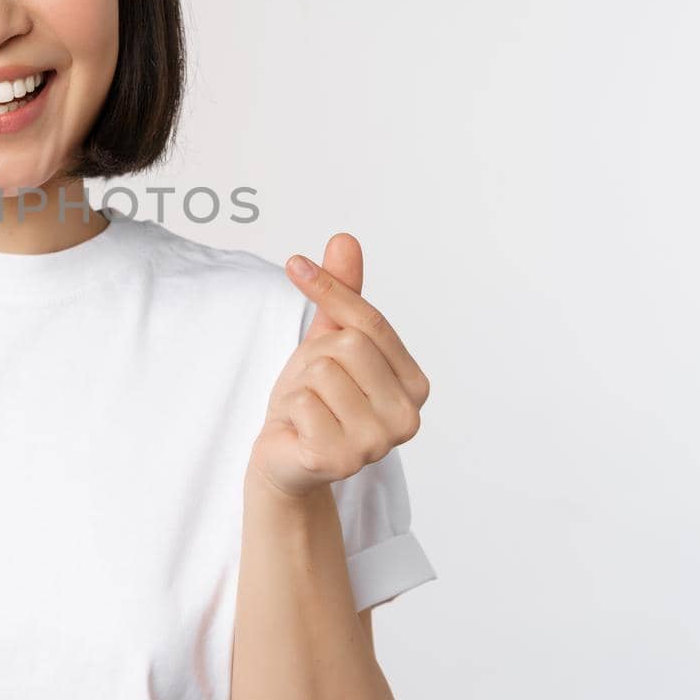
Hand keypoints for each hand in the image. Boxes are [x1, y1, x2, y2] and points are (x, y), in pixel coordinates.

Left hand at [249, 233, 430, 501]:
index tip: (295, 265)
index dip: (329, 290)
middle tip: (313, 386)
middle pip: (348, 344)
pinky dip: (289, 410)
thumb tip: (344, 239)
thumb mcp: (328, 340)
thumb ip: (342, 295)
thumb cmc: (314, 399)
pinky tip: (300, 430)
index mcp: (415, 385)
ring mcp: (377, 444)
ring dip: (300, 386)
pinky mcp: (340, 460)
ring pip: (322, 371)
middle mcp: (407, 418)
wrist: (284, 456)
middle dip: (315, 357)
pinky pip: (302, 402)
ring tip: (308, 410)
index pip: (372, 321)